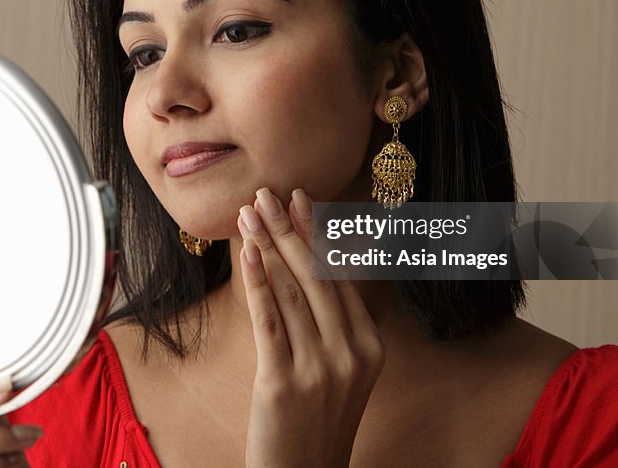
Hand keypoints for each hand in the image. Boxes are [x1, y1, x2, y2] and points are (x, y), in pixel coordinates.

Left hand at [237, 188, 384, 467]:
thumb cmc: (315, 423)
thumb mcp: (341, 373)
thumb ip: (332, 327)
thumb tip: (305, 268)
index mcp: (370, 347)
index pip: (341, 277)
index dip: (318, 234)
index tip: (302, 201)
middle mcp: (351, 353)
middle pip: (317, 276)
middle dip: (291, 228)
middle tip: (269, 193)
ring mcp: (320, 368)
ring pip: (291, 291)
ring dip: (267, 245)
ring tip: (250, 214)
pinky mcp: (284, 382)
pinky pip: (270, 320)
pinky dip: (257, 282)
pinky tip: (247, 254)